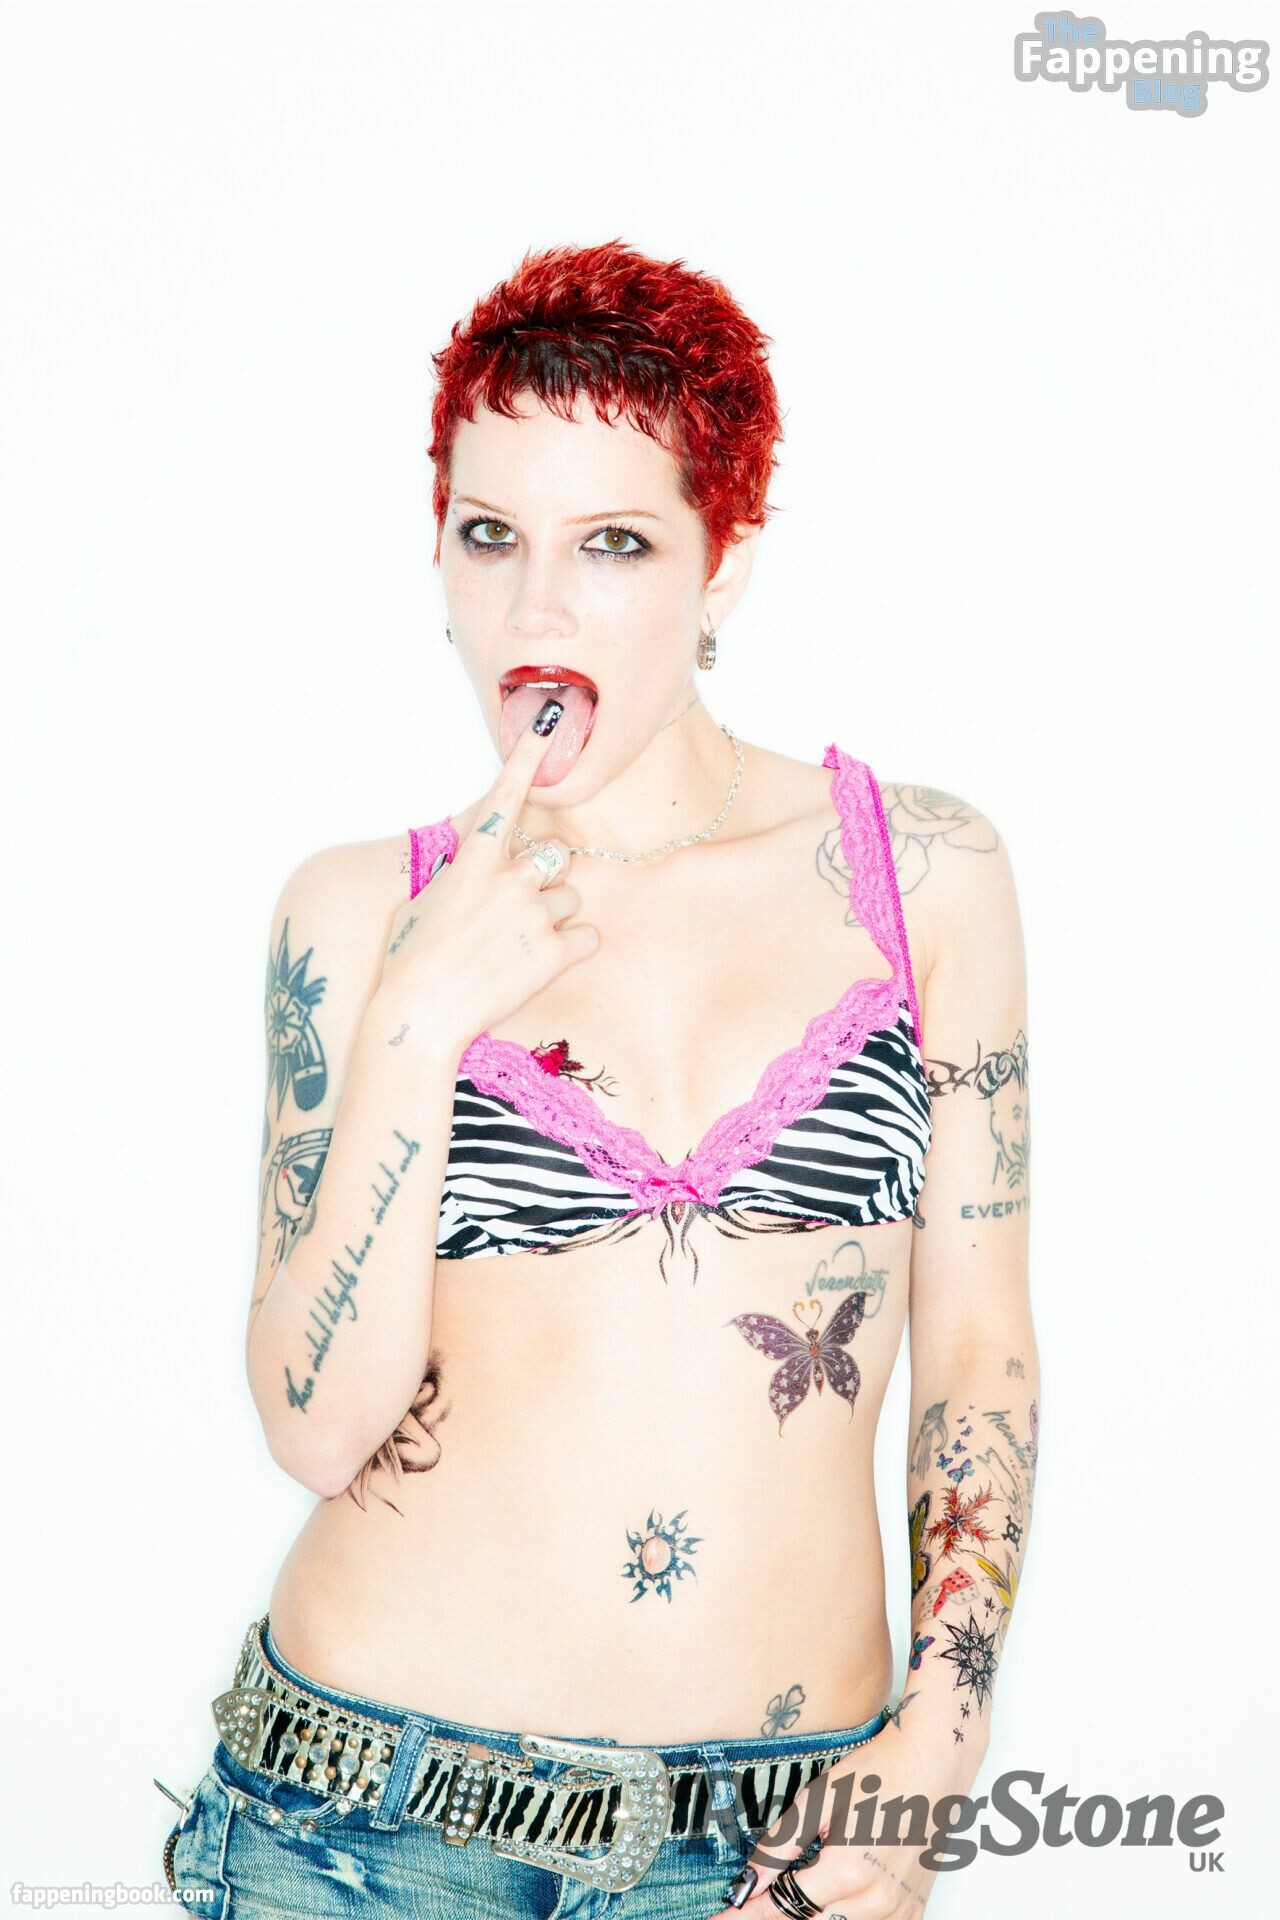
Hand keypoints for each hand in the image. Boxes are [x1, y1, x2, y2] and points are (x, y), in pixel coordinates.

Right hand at [376, 704, 599, 1051]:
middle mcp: (510, 877)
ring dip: (555, 917)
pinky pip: (586, 936)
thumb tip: (470, 871)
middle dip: (545, 879)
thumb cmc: (411, 959)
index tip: (549, 723)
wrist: (421, 1013)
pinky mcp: (554, 951)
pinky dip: (571, 949)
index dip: (528, 757)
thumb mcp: (423, 901)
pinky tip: (539, 964)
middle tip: (517, 912)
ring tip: (518, 947)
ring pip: (571, 898)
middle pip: (557, 857)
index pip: (506, 796)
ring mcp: (535, 913)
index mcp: (474, 860)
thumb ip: (457, 876)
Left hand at [708, 1723, 966, 1919]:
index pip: (782, 1911)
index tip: (719, 1919)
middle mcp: (875, 1902)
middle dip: (775, 1917)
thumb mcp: (819, 1801)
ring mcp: (898, 1913)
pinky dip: (843, 1919)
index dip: (745, 1919)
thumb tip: (748, 1885)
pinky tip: (829, 1901)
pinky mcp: (913, 1913)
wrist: (934, 1763)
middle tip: (752, 1905)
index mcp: (847, 1872)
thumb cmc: (878, 1771)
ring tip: (795, 1891)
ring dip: (811, 1915)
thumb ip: (780, 1848)